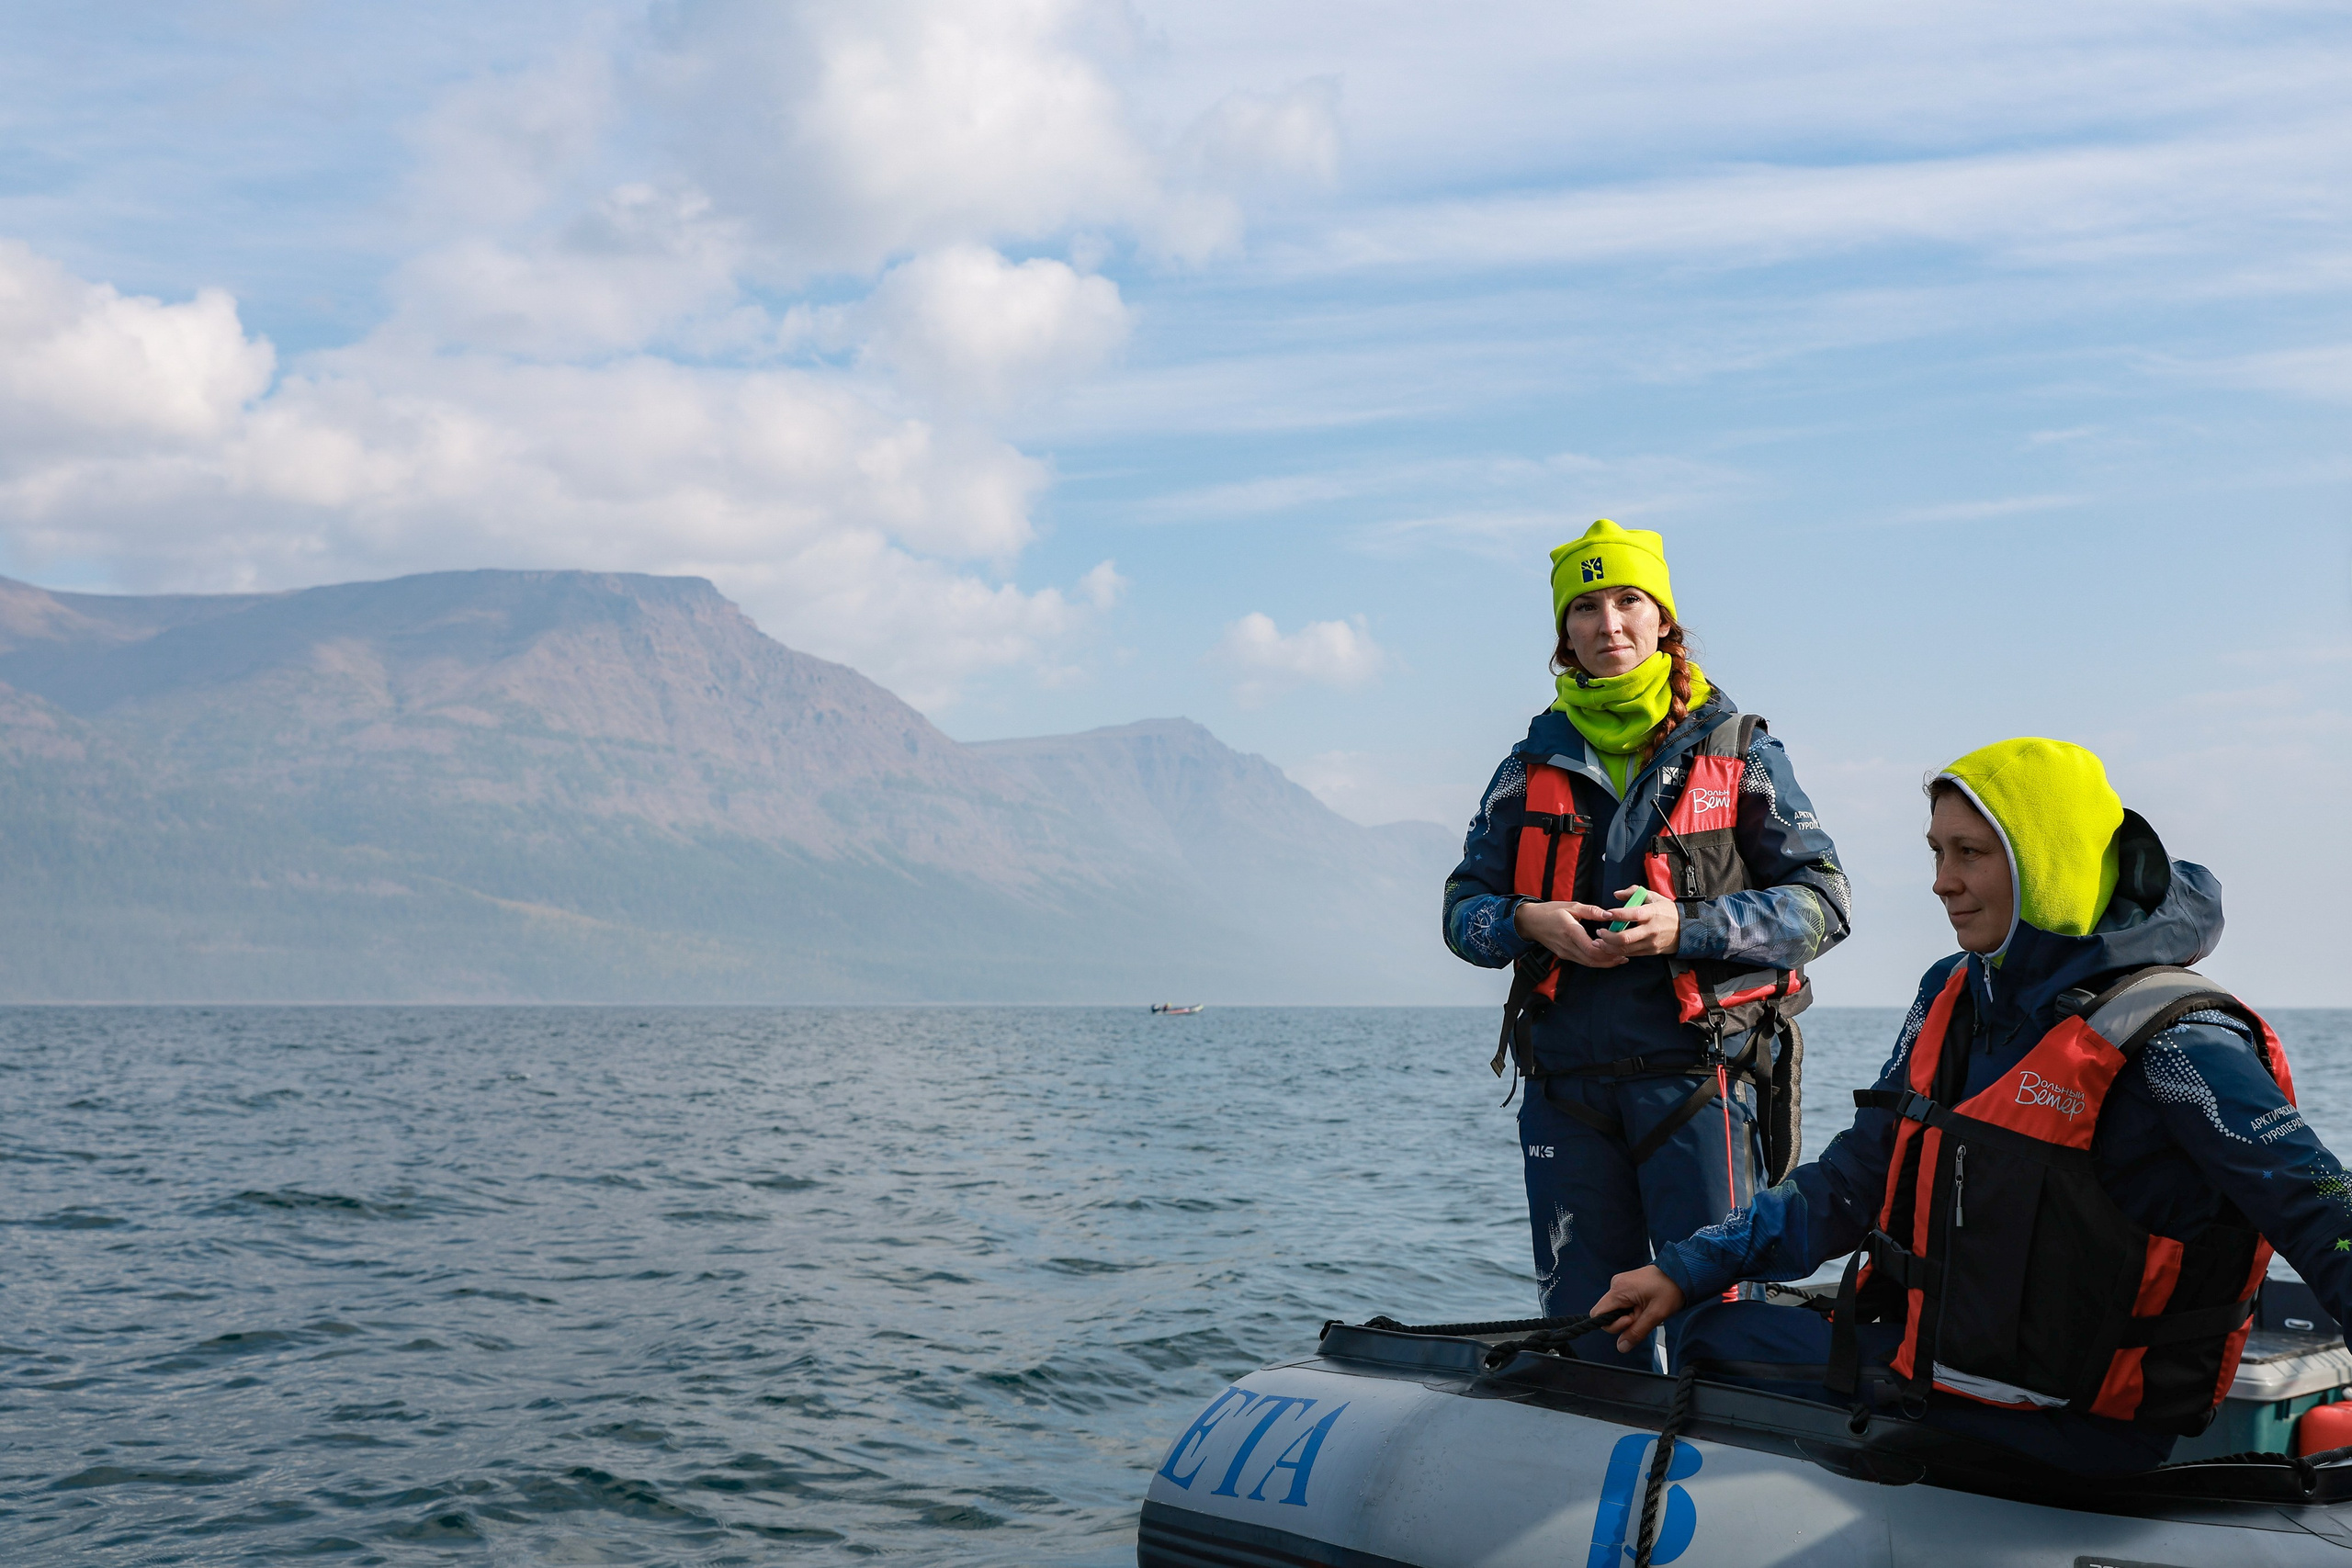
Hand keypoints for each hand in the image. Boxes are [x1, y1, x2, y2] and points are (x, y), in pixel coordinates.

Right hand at [1513, 900, 1624, 967]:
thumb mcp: (1571, 906)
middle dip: (1610, 960)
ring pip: (1589, 963)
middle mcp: (1568, 946)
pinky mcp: (1565, 955)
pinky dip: (1596, 961)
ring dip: (1605, 963)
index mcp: (1570, 932)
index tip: (1618, 945)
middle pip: (1593, 960)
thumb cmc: (1550, 912)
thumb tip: (1609, 914)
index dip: (1606, 950)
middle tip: (1625, 954)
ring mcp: (1566, 953)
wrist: (1531, 922)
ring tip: (1620, 957)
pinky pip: (1583, 962)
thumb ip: (1592, 911)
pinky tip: (1606, 957)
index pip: (1591, 948)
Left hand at [1566, 886, 1680, 959]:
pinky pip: (1631, 954)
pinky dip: (1618, 952)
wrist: (1686, 929)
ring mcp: (1651, 943)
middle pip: (1625, 938)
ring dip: (1609, 946)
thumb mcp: (1653, 896)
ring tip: (1600, 941)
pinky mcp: (1650, 952)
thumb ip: (1633, 892)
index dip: (1617, 915)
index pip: (1632, 914)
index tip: (1605, 914)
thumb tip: (1616, 894)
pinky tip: (1610, 947)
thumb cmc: (1667, 911)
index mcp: (1651, 913)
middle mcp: (1651, 930)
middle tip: (1599, 932)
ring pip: (1626, 949)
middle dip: (1608, 936)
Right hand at [1590, 1265, 1685, 1353]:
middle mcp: (1616, 1284)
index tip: (1632, 1320)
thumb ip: (1637, 1332)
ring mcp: (1621, 1284)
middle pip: (1607, 1313)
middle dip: (1624, 1321)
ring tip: (1647, 1309)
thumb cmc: (1670, 1289)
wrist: (1682, 1272)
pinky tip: (1645, 1305)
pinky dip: (1632, 1309)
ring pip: (1616, 1310)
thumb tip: (1621, 1347)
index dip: (1613, 1324)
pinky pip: (1622, 1304)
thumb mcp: (1656, 1315)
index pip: (1598, 1314)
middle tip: (1643, 1315)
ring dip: (1630, 1315)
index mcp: (1619, 1289)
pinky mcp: (1626, 1285)